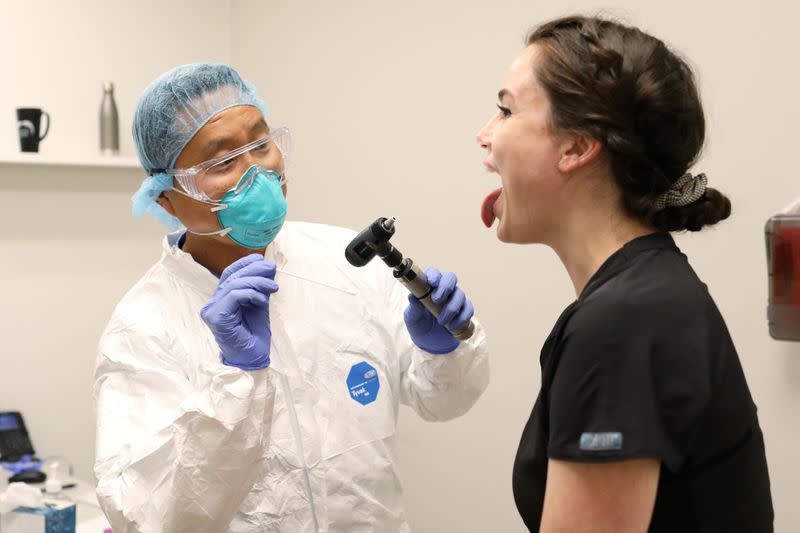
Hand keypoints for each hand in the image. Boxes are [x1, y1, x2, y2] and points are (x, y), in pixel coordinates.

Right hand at [200, 254, 277, 369]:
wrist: (253, 358)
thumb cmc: (254, 335)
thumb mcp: (259, 304)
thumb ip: (260, 287)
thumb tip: (268, 265)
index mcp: (221, 299)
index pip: (230, 274)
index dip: (245, 263)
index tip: (263, 260)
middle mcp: (213, 303)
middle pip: (231, 276)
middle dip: (254, 270)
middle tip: (272, 268)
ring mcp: (212, 310)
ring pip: (234, 285)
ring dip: (257, 282)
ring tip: (273, 287)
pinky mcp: (217, 317)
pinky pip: (234, 296)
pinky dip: (251, 294)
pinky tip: (263, 300)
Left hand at [403, 267, 473, 354]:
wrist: (429, 342)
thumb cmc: (419, 324)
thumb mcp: (412, 317)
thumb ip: (413, 307)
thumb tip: (412, 297)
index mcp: (429, 286)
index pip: (434, 273)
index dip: (434, 275)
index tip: (432, 283)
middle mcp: (444, 289)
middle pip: (451, 277)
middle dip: (446, 287)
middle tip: (437, 300)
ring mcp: (455, 299)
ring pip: (460, 294)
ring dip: (451, 308)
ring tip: (441, 322)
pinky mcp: (464, 311)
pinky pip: (468, 309)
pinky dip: (462, 318)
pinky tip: (453, 326)